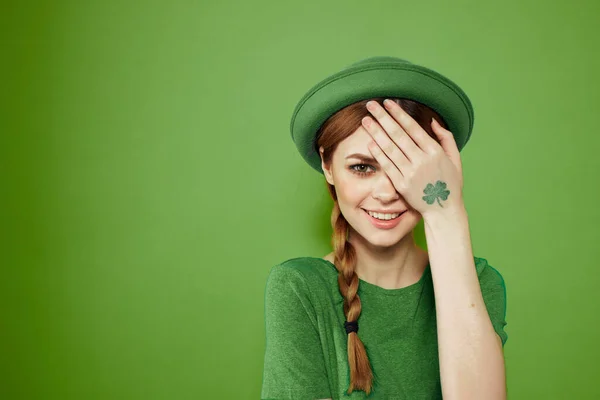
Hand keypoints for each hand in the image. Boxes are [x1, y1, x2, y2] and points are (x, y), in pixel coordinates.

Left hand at [362, 99, 464, 218]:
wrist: (443, 210)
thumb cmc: (450, 183)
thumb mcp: (455, 158)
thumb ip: (446, 138)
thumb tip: (432, 121)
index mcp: (435, 151)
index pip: (412, 128)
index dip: (398, 114)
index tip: (388, 102)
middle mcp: (422, 160)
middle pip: (398, 134)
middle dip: (383, 118)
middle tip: (370, 104)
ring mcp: (411, 173)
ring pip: (390, 148)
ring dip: (376, 133)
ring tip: (365, 120)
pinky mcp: (402, 185)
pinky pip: (387, 166)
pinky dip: (378, 154)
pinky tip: (370, 142)